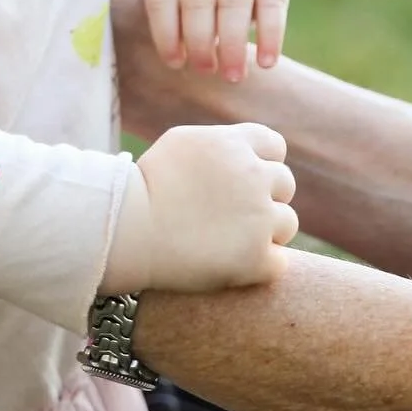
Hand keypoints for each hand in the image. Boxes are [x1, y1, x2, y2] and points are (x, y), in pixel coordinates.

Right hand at [102, 121, 297, 293]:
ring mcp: (258, 217)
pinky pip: (278, 262)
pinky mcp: (256, 258)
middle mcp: (253, 175)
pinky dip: (258, 267)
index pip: (275, 147)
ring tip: (228, 243)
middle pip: (285, 184)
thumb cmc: (144, 188)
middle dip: (264, 198)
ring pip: (286, 224)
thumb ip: (221, 144)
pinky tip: (229, 266)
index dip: (261, 165)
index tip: (238, 183)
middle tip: (230, 217)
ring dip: (265, 234)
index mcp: (235, 144)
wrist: (125, 232)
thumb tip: (247, 150)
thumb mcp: (181, 145)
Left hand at [143, 0, 290, 81]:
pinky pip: (272, 1)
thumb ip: (171, 19)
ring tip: (233, 76)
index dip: (165, 33)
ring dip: (233, 43)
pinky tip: (266, 63)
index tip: (175, 63)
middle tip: (206, 71)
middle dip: (200, 40)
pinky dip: (271, 35)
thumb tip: (180, 64)